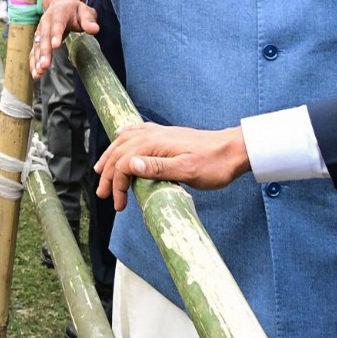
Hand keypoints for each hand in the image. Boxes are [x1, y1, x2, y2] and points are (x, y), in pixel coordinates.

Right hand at [32, 0, 98, 78]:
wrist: (60, 4)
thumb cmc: (75, 10)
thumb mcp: (85, 11)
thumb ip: (89, 20)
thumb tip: (94, 29)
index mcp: (59, 13)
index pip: (57, 24)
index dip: (56, 34)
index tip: (55, 46)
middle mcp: (46, 21)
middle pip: (44, 37)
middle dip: (44, 52)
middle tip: (44, 65)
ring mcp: (40, 30)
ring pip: (37, 45)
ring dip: (37, 59)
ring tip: (39, 73)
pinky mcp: (38, 39)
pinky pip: (34, 50)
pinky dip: (34, 62)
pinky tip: (35, 73)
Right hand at [93, 123, 250, 211]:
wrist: (235, 150)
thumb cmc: (214, 163)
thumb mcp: (188, 171)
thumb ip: (158, 168)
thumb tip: (130, 164)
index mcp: (154, 145)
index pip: (124, 164)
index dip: (117, 185)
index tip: (119, 204)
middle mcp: (152, 136)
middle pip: (119, 153)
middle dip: (108, 174)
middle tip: (103, 194)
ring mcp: (158, 133)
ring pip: (124, 142)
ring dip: (110, 157)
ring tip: (100, 170)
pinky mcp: (165, 135)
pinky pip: (136, 133)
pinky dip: (123, 139)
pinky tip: (120, 138)